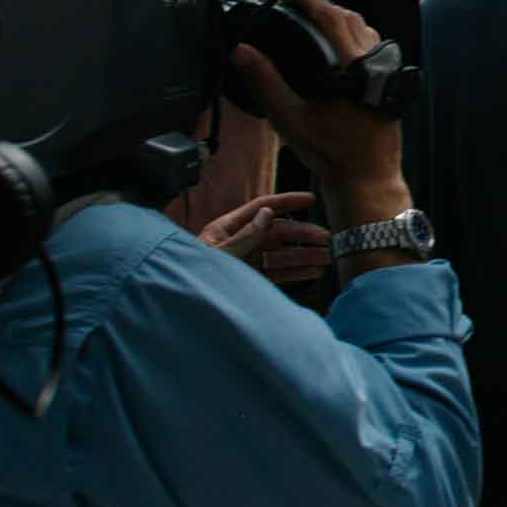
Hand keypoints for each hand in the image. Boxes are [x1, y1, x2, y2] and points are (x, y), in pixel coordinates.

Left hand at [199, 190, 331, 284]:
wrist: (181, 305)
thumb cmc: (191, 277)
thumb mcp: (217, 255)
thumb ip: (243, 237)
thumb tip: (267, 215)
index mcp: (226, 229)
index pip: (261, 208)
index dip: (287, 202)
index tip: (311, 200)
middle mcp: (238, 243)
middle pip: (277, 233)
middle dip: (302, 235)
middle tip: (324, 238)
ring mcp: (245, 262)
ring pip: (280, 255)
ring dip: (303, 255)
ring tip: (325, 258)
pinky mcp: (250, 280)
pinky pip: (276, 273)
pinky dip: (295, 273)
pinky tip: (312, 272)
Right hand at [231, 0, 406, 225]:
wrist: (367, 178)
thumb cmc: (332, 153)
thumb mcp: (290, 118)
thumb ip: (265, 82)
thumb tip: (241, 52)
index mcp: (354, 65)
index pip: (333, 16)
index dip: (310, 0)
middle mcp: (377, 63)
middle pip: (352, 18)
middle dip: (326, 7)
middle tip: (300, 8)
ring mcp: (389, 73)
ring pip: (368, 32)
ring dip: (344, 21)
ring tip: (318, 24)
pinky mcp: (392, 84)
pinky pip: (377, 48)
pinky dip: (358, 39)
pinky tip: (341, 50)